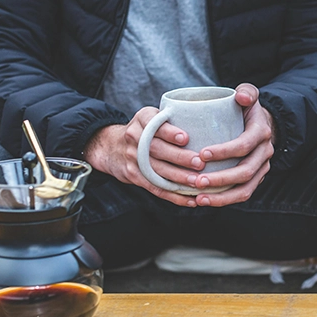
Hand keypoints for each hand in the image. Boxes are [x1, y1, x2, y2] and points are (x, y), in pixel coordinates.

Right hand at [83, 108, 204, 206]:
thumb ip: (171, 119)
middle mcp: (135, 137)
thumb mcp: (151, 116)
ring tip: (197, 182)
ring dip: (179, 178)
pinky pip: (155, 188)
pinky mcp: (135, 176)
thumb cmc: (144, 130)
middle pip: (157, 149)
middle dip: (179, 157)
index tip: (185, 138)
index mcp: (142, 119)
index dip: (169, 132)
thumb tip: (206, 124)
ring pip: (157, 170)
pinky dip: (174, 196)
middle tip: (199, 163)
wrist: (111, 147)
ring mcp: (133, 158)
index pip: (154, 124)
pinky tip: (191, 200)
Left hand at [193, 83, 274, 206]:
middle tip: (196, 180)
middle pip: (245, 171)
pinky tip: (202, 200)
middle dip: (220, 179)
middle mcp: (264, 153)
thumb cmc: (246, 109)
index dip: (225, 151)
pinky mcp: (255, 180)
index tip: (202, 154)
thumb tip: (240, 97)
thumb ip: (247, 91)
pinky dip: (223, 200)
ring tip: (198, 198)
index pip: (244, 145)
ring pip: (245, 189)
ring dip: (221, 196)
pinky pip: (241, 194)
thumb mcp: (249, 95)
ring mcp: (261, 169)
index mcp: (261, 133)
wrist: (260, 125)